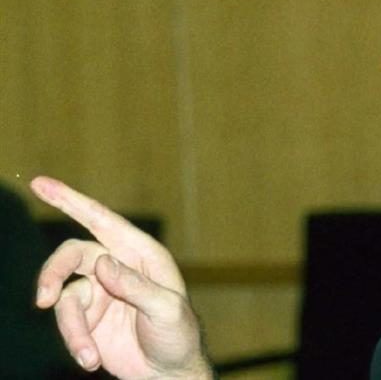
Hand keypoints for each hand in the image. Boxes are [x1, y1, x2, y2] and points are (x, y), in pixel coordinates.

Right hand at [32, 176, 212, 378]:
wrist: (169, 373)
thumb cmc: (179, 335)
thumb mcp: (168, 310)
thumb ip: (137, 286)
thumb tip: (103, 263)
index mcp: (142, 254)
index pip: (103, 221)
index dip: (71, 200)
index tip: (39, 183)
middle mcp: (117, 267)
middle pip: (71, 255)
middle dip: (52, 273)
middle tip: (43, 299)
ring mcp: (99, 292)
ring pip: (65, 297)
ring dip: (72, 328)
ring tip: (89, 355)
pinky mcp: (87, 318)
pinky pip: (67, 322)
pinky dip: (75, 342)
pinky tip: (91, 360)